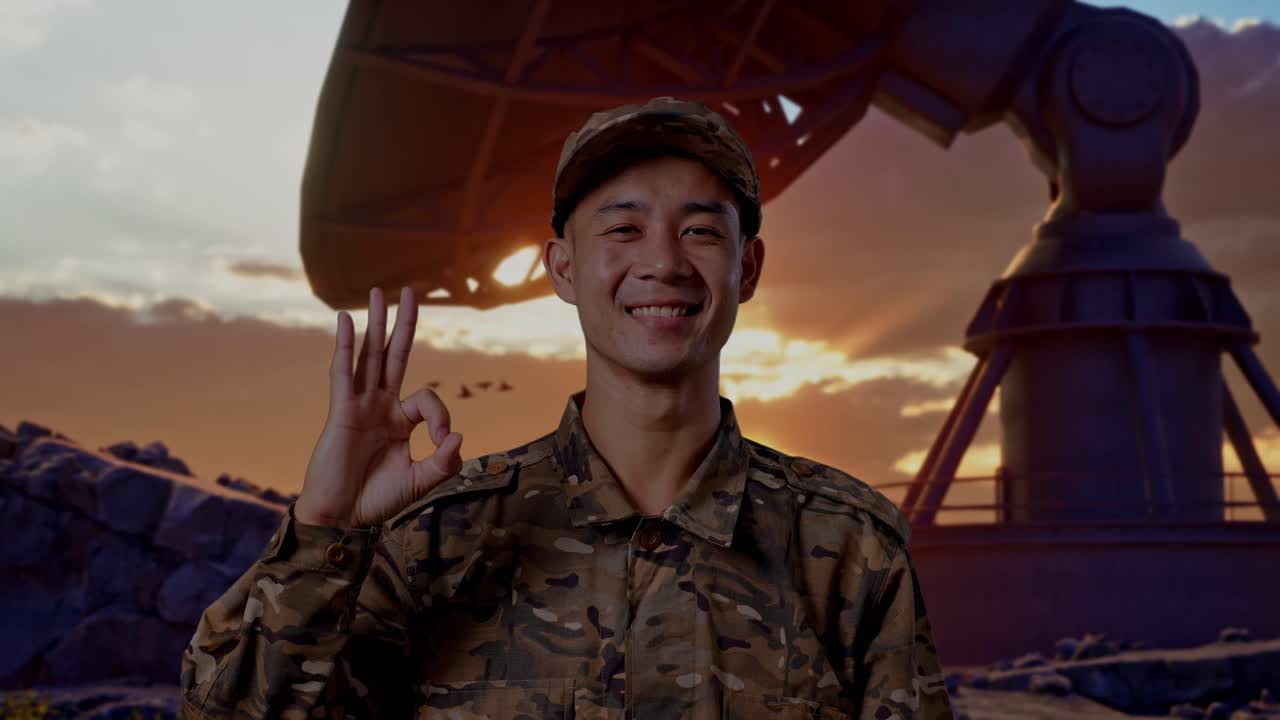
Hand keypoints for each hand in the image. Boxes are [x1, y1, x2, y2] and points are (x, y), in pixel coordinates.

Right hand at [296, 286, 462, 527]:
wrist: (343, 518)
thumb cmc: (378, 501)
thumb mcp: (421, 481)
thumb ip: (444, 461)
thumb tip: (460, 435)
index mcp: (400, 421)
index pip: (427, 400)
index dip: (443, 417)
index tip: (445, 441)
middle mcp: (380, 406)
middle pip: (394, 355)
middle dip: (404, 324)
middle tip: (411, 291)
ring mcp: (360, 405)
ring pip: (369, 355)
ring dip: (375, 323)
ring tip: (378, 291)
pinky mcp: (340, 411)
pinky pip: (342, 371)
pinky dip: (344, 344)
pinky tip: (345, 318)